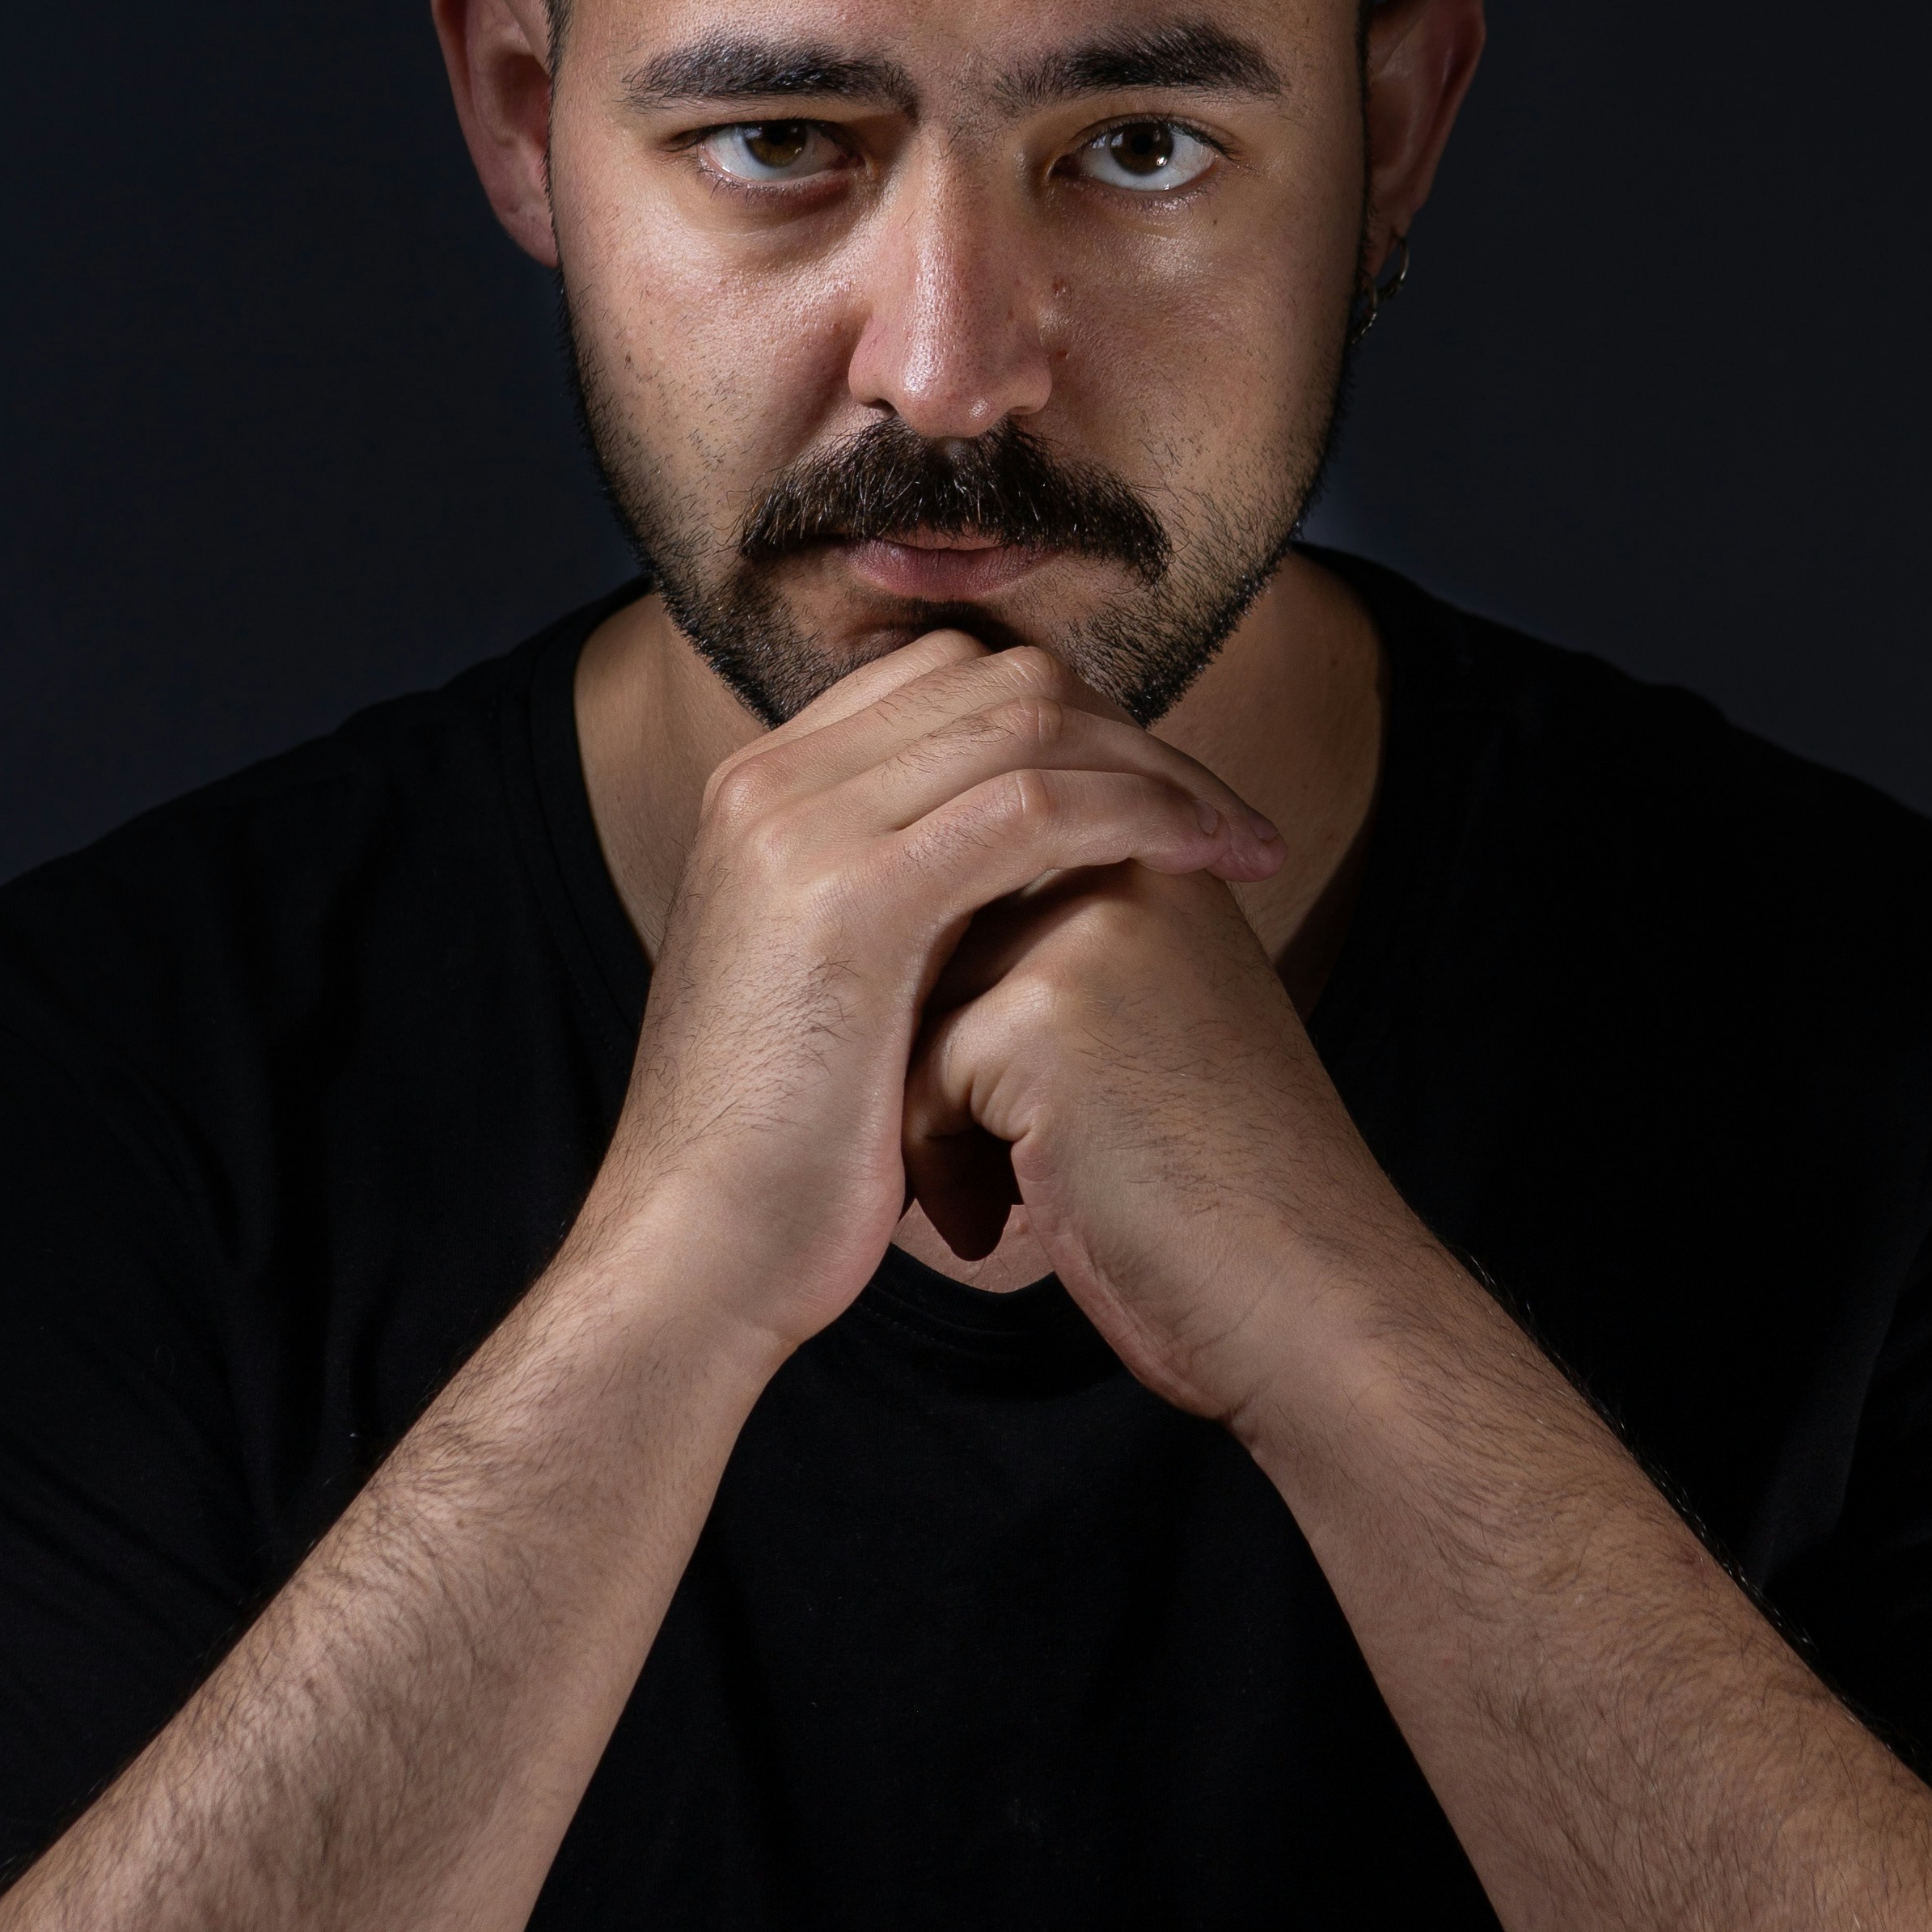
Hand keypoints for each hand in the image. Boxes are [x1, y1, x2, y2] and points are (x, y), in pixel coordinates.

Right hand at [576, 634, 1284, 1360]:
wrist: (690, 1257)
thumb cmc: (775, 1157)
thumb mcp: (826, 988)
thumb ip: (893, 903)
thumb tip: (1008, 875)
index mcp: (757, 791)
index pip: (944, 675)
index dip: (1069, 715)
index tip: (1155, 789)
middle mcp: (769, 782)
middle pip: (996, 676)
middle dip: (1127, 729)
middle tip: (1218, 811)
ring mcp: (803, 829)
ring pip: (1029, 722)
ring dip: (1159, 769)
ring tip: (1242, 839)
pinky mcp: (856, 901)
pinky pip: (1037, 805)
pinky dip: (1142, 815)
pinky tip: (1209, 860)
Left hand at [903, 860, 1398, 1426]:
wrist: (1314, 1300)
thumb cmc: (1232, 1196)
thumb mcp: (1169, 1029)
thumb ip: (1076, 963)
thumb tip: (927, 961)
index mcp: (1168, 870)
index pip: (995, 901)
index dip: (992, 1026)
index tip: (1060, 1119)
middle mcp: (1129, 875)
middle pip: (944, 953)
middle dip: (953, 1066)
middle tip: (1019, 1167)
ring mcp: (1085, 938)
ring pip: (916, 1013)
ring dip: (937, 1120)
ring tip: (1011, 1195)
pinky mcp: (1040, 1017)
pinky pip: (916, 1082)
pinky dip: (938, 1170)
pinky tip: (1000, 1226)